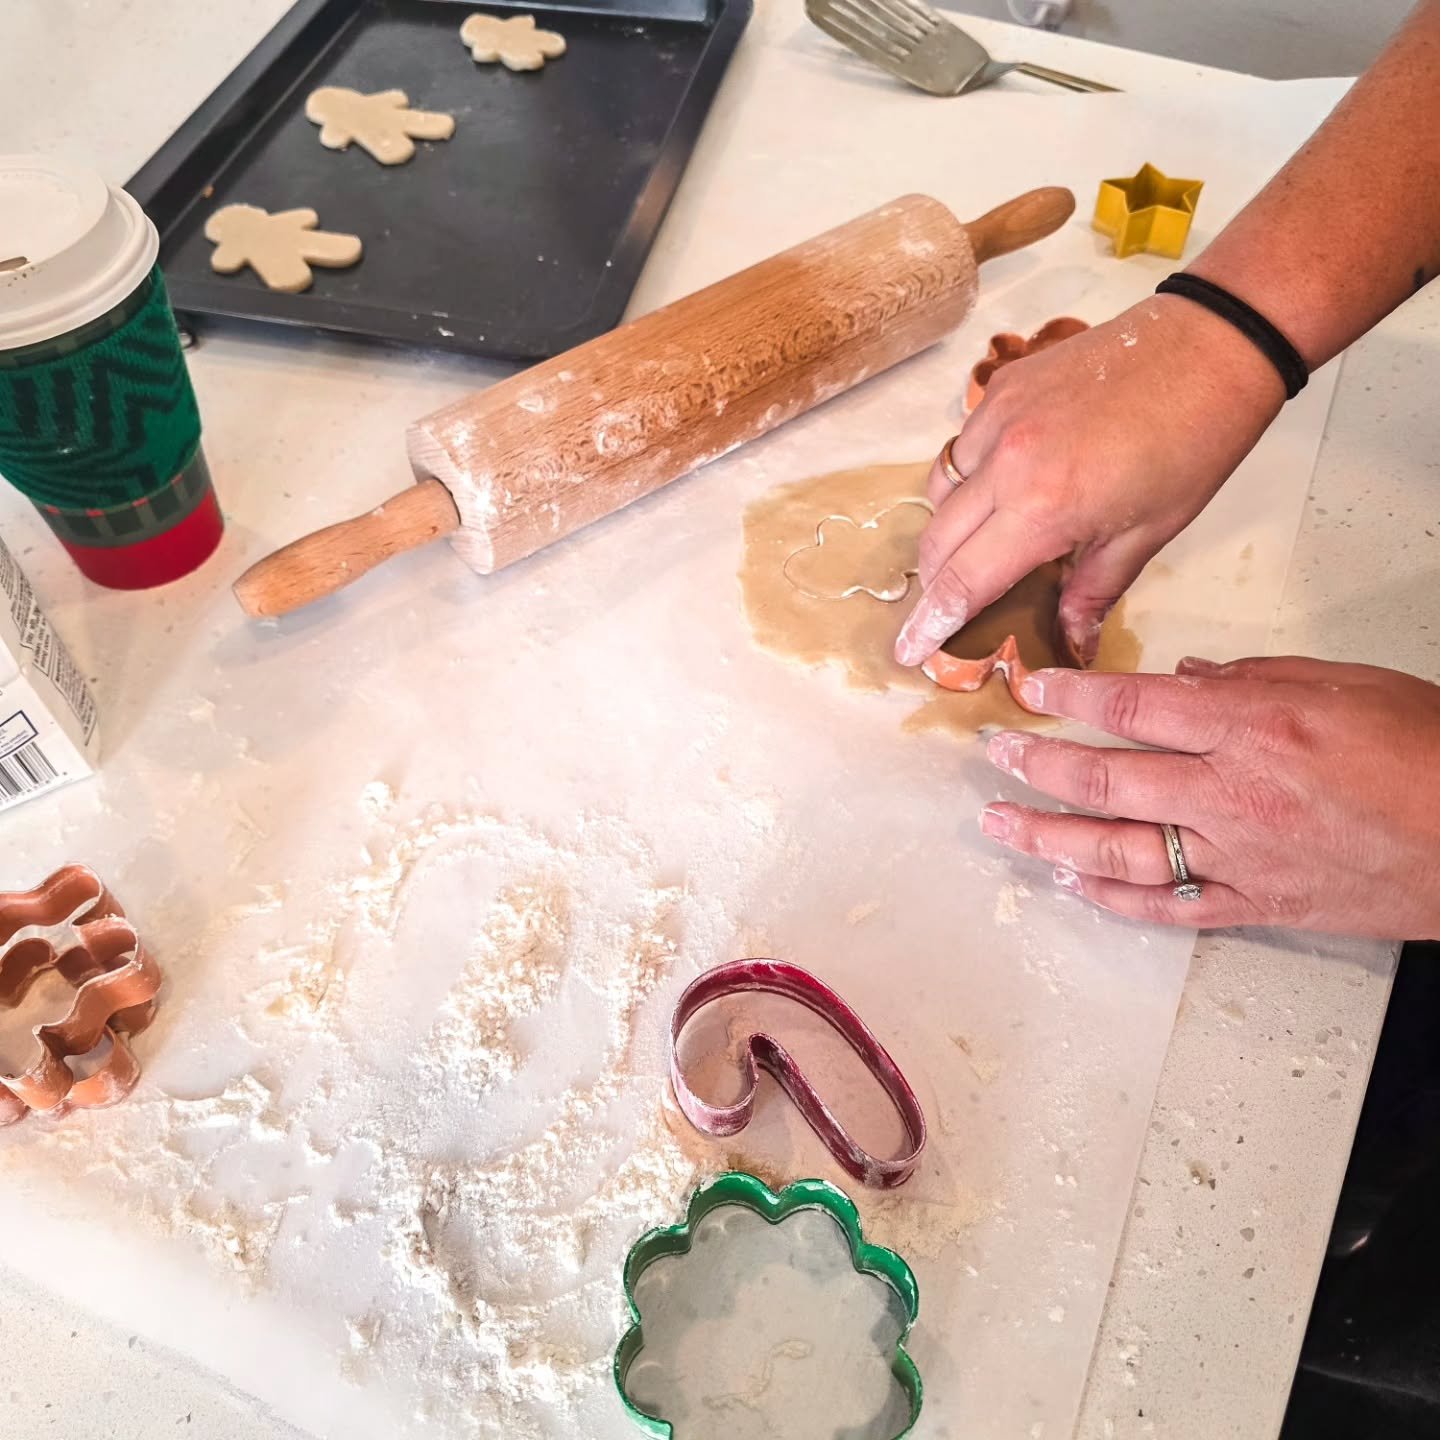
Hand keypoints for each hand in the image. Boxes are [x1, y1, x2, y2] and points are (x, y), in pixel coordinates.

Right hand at [894, 296, 1286, 667]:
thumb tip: (1070, 645)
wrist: (1210, 345)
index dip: (931, 623)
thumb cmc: (1194, 442)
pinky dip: (969, 475)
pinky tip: (1006, 482)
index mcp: (1043, 507)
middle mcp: (1005, 462)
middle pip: (936, 540)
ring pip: (940, 490)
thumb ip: (1093, 592)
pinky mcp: (1004, 385)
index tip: (909, 651)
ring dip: (950, 526)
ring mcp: (998, 416)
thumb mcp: (1149, 534)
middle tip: (950, 606)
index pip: (962, 581)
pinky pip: (962, 445)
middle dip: (936, 582)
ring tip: (985, 540)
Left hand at [978, 656, 1439, 937]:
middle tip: (993, 753)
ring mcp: (1238, 857)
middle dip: (1039, 763)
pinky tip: (1072, 885)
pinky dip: (1114, 899)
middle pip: (1107, 777)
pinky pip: (1168, 907)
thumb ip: (1250, 680)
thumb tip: (1184, 679)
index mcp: (1251, 727)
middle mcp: (1230, 794)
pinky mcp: (1256, 907)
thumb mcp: (1341, 682)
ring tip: (1000, 825)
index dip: (1070, 695)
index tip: (1029, 688)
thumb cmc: (1428, 748)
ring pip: (1118, 849)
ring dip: (1049, 837)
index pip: (1132, 706)